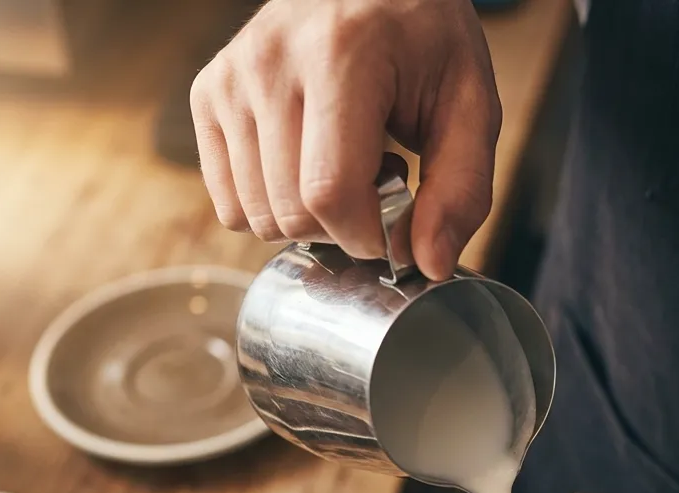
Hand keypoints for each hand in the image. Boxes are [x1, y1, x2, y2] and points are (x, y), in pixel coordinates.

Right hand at [190, 0, 500, 278]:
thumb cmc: (425, 41)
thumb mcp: (470, 105)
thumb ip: (461, 190)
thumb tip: (429, 265)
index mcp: (340, 57)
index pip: (329, 193)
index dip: (367, 235)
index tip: (398, 220)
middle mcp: (270, 62)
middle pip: (291, 214)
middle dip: (343, 228)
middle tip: (376, 180)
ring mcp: (230, 78)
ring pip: (257, 216)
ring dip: (308, 219)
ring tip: (343, 164)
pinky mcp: (209, 94)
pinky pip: (229, 203)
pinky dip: (270, 207)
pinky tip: (304, 166)